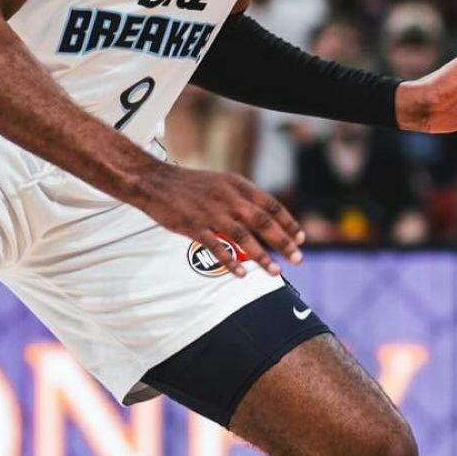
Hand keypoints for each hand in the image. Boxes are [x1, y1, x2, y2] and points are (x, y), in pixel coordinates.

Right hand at [132, 163, 303, 277]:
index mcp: (239, 186)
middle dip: (284, 243)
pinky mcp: (194, 226)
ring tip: (276, 272)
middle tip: (298, 260)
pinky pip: (216, 246)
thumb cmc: (192, 185)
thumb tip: (267, 215)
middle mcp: (230, 198)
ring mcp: (212, 213)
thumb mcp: (224, 182)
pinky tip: (241, 274)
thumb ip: (244, 197)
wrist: (155, 181)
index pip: (272, 206)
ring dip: (262, 256)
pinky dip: (230, 261)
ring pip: (244, 237)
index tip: (301, 239)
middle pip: (264, 222)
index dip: (289, 223)